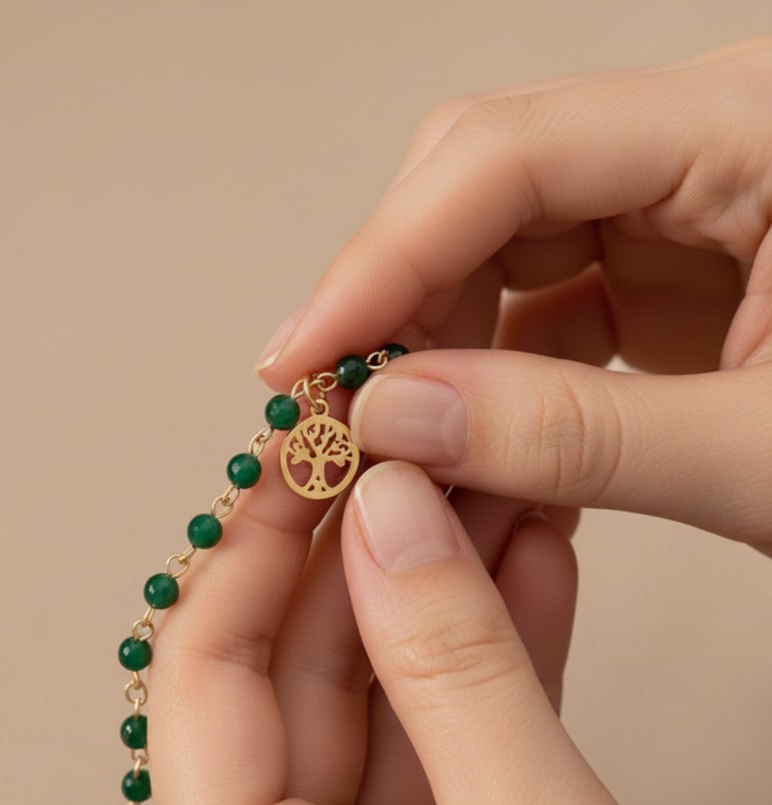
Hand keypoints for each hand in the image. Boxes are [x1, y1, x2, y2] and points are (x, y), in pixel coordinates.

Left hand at [148, 451, 625, 804]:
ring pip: (393, 684)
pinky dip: (499, 647)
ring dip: (452, 581)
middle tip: (412, 447)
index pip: (203, 667)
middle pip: (305, 662)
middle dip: (375, 542)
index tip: (302, 447)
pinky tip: (534, 560)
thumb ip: (455, 675)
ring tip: (496, 483)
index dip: (251, 541)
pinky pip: (455, 727)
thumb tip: (392, 510)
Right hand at [255, 38, 771, 552]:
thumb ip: (577, 436)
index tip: (303, 355)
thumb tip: (401, 420)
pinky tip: (475, 429)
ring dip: (438, 334)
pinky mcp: (665, 261)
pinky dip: (490, 364)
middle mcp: (705, 138)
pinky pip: (539, 291)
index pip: (510, 154)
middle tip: (343, 397)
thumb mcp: (771, 454)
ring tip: (408, 429)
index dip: (384, 257)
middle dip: (399, 292)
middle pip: (484, 176)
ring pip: (498, 235)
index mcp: (760, 126)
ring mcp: (680, 198)